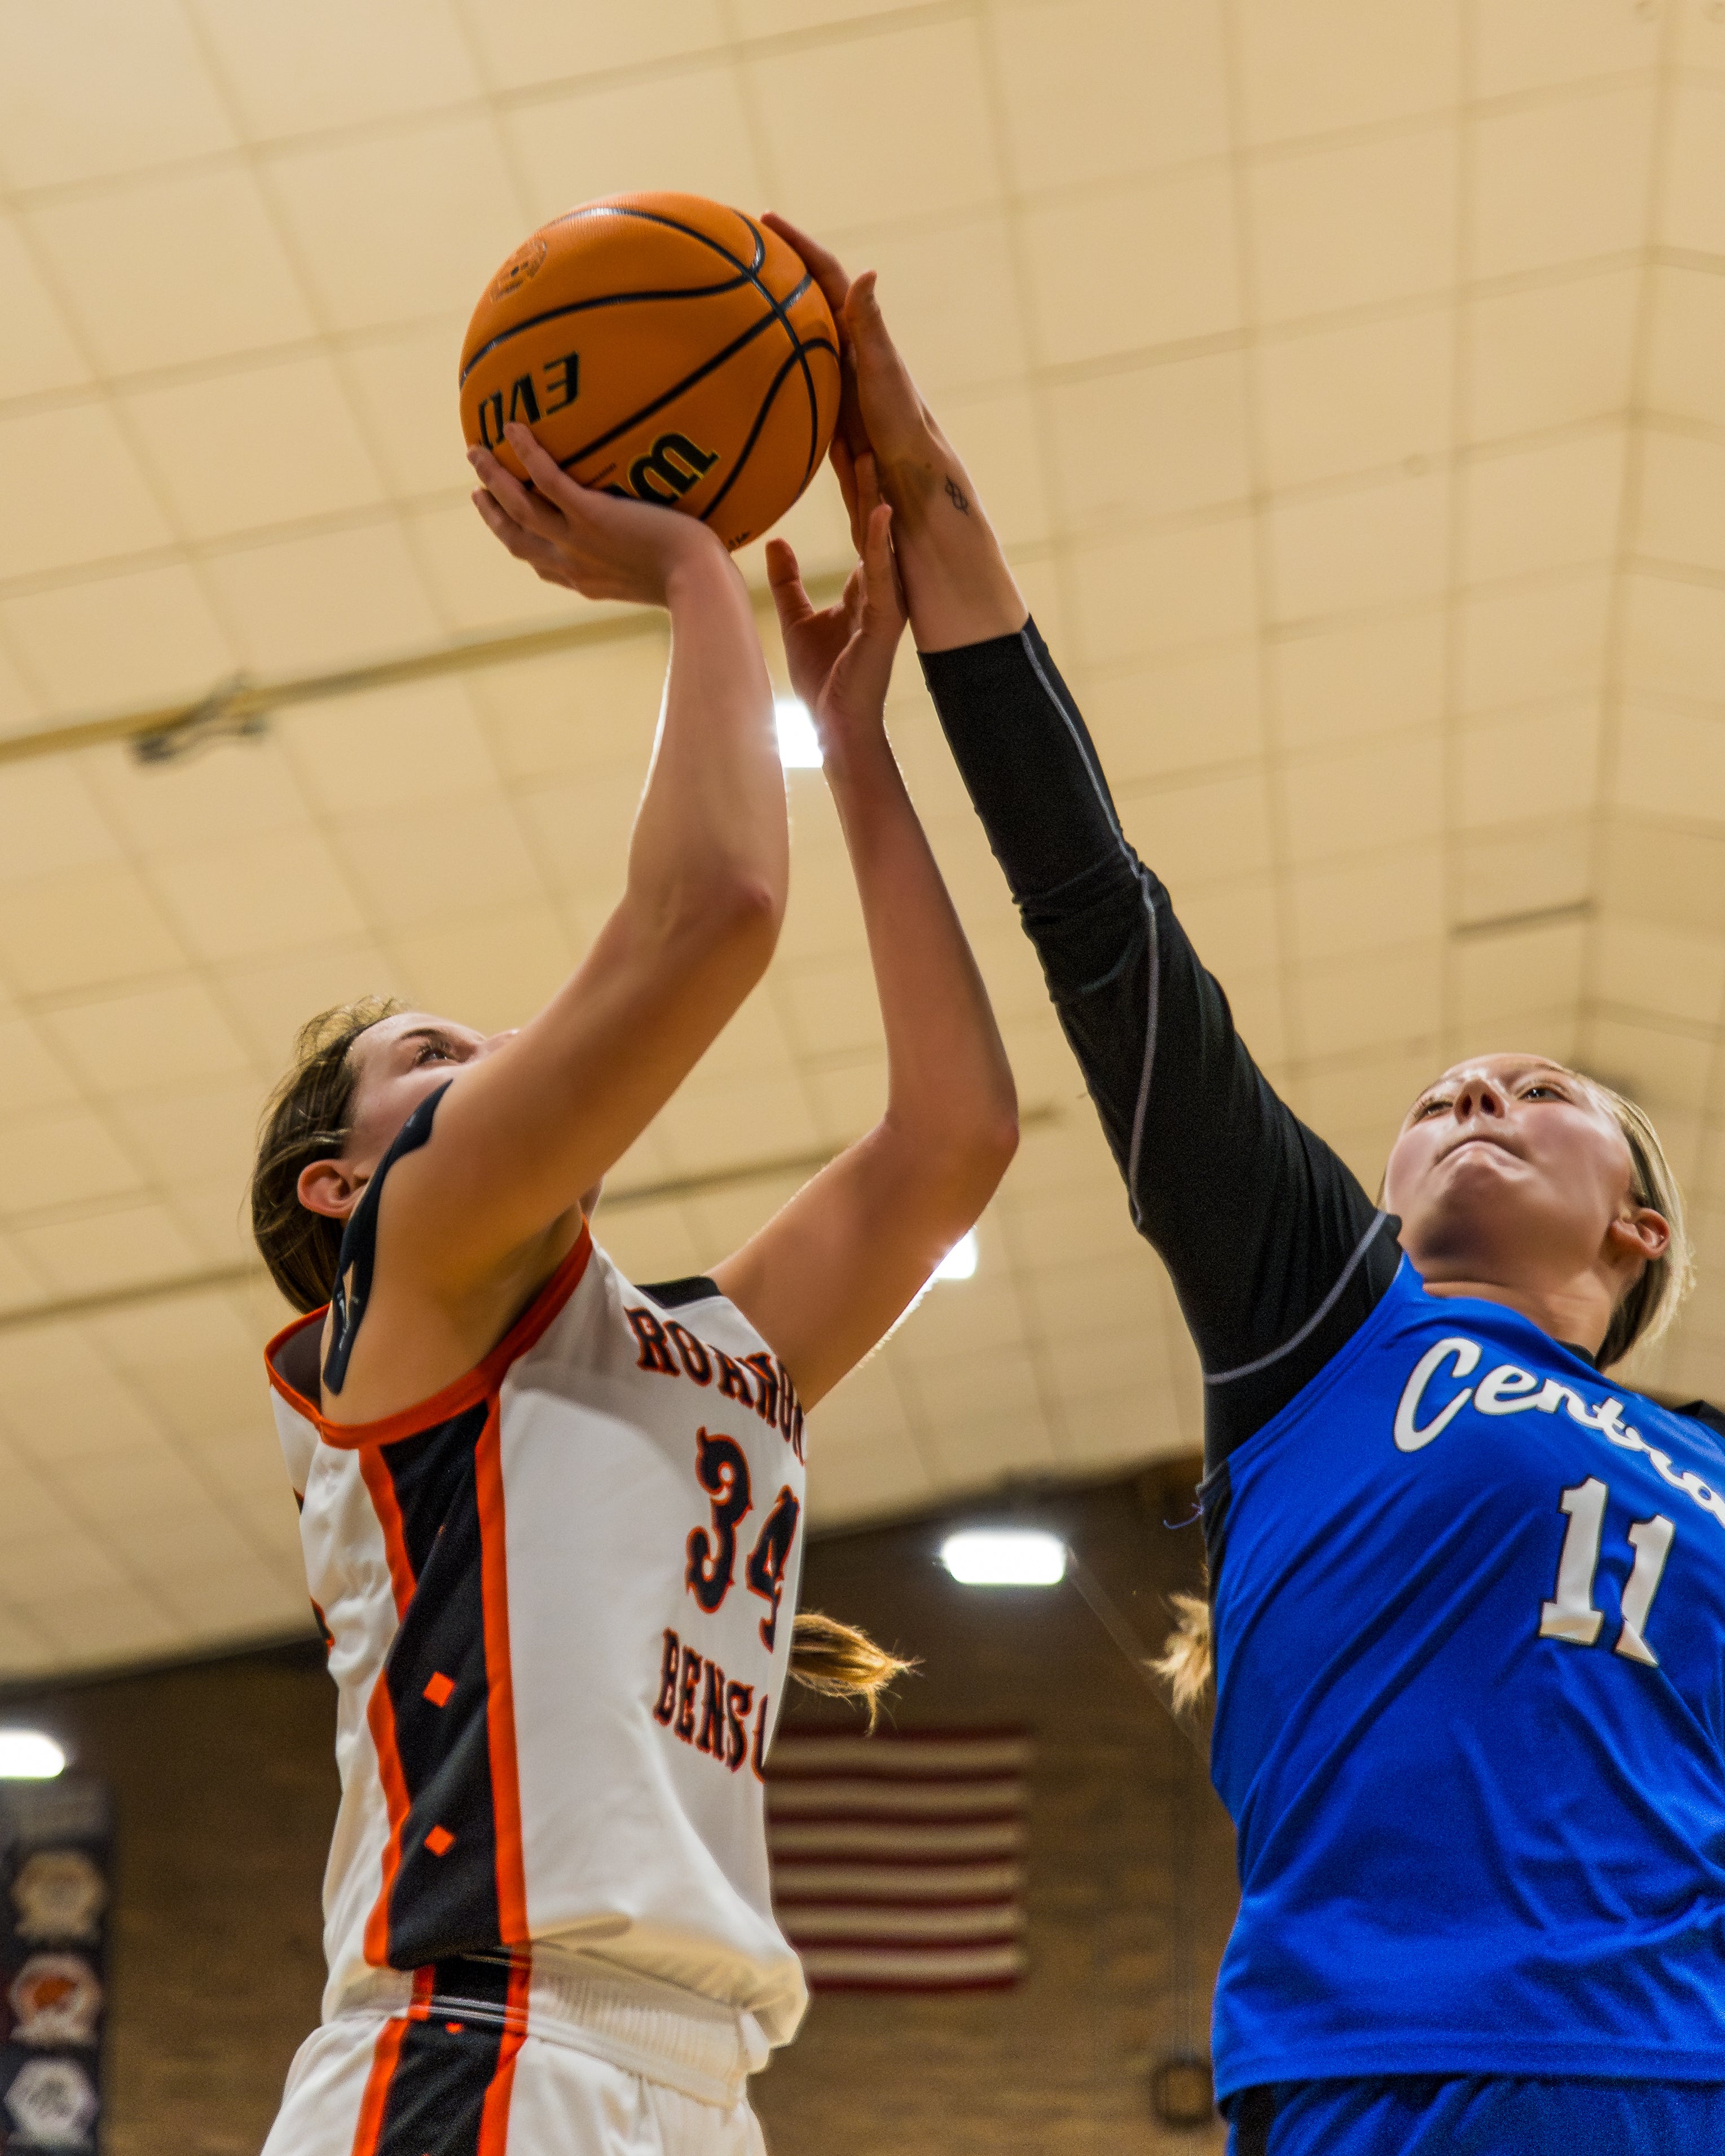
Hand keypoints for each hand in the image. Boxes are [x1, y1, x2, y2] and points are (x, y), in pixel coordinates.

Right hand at [468, 421, 725, 605]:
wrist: (700, 585)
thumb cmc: (697, 582)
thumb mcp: (665, 577)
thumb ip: (650, 560)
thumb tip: (668, 540)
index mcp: (587, 583)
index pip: (542, 565)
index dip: (517, 542)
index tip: (504, 525)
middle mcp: (573, 565)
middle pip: (516, 539)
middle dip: (491, 514)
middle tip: (475, 489)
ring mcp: (579, 541)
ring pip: (519, 508)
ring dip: (493, 479)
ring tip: (475, 451)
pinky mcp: (592, 517)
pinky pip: (548, 480)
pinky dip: (528, 453)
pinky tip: (514, 428)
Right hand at [763, 213, 951, 549]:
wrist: (909, 473)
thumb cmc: (902, 423)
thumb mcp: (883, 371)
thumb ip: (870, 326)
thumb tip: (865, 273)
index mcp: (859, 330)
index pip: (825, 274)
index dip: (797, 244)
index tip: (765, 220)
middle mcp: (847, 345)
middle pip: (807, 294)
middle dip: (779, 267)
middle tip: (743, 245)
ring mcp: (835, 374)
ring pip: (797, 330)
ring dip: (771, 309)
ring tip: (736, 290)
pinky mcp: (827, 402)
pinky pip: (792, 369)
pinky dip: (771, 355)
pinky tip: (747, 360)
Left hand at [766, 452, 905, 768]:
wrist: (835, 727)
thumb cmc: (821, 679)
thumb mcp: (796, 618)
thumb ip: (789, 580)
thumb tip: (776, 543)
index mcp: (865, 585)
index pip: (860, 524)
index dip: (854, 485)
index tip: (848, 441)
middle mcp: (882, 588)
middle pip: (876, 521)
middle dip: (870, 477)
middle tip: (863, 428)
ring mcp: (888, 604)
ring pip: (884, 540)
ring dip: (877, 497)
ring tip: (872, 454)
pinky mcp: (887, 623)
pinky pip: (884, 575)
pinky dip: (880, 543)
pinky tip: (879, 512)